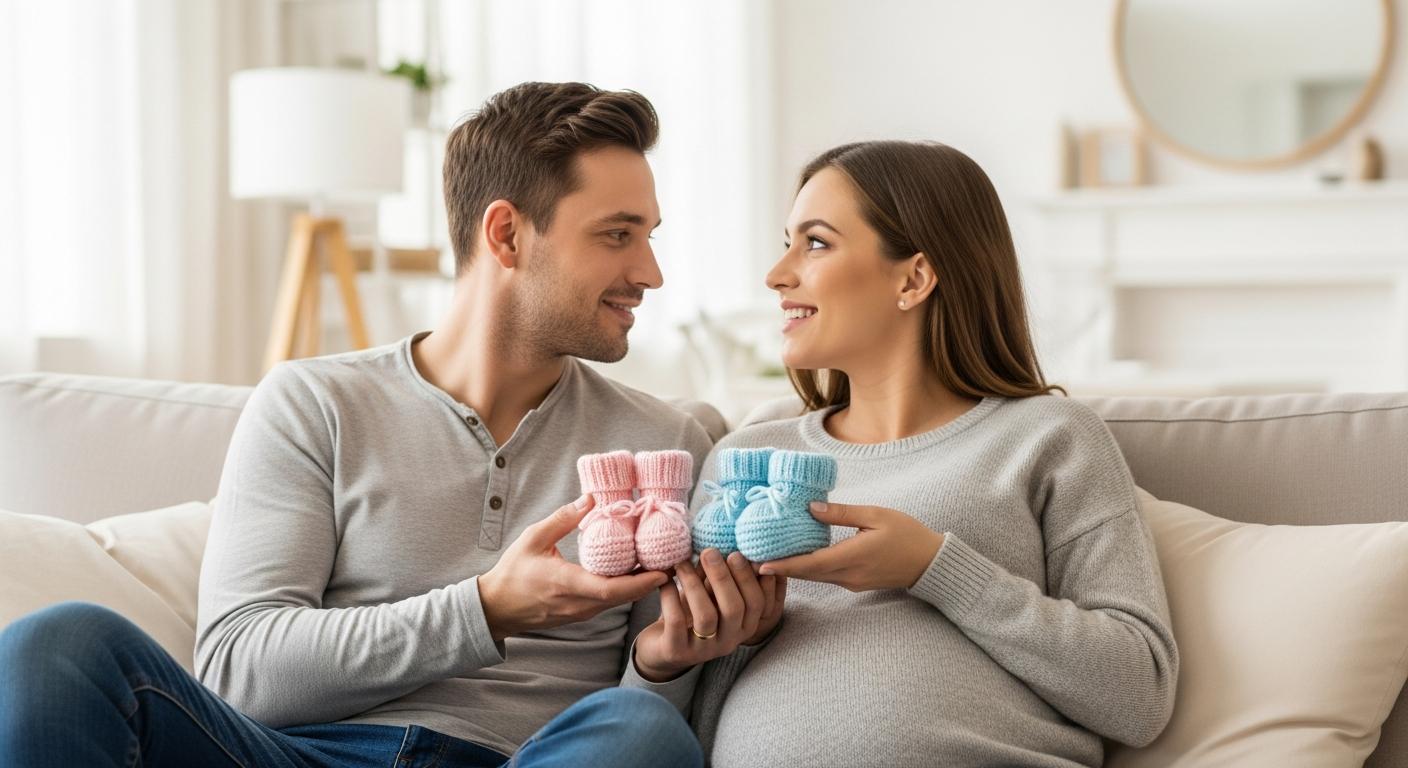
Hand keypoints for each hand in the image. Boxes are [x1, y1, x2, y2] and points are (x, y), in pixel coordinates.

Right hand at [478, 495, 668, 641]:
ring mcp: (580, 613)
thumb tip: (591, 498)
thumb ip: (563, 519)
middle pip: (624, 597)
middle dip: (650, 582)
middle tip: (674, 562)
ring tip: (660, 563)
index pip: (611, 590)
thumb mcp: (533, 538)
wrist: (496, 608)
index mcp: (567, 584)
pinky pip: (609, 603)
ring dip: (640, 586)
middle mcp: (578, 604)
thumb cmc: (512, 572)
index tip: (663, 571)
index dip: (641, 582)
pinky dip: (626, 590)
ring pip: (618, 602)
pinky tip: (635, 572)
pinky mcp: (580, 615)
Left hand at [632, 549, 786, 681]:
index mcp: (743, 625)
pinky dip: (671, 596)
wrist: (660, 648)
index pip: (758, 603)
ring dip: (694, 584)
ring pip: (707, 616)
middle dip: (723, 576)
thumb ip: (721, 575)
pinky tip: (665, 581)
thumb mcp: (710, 593)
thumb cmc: (690, 613)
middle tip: (709, 552)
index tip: (737, 552)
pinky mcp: (677, 652)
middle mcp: (729, 641)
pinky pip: (676, 621)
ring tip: (682, 563)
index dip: (750, 577)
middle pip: (735, 608)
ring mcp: (704, 650)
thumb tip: (726, 541)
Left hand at [759, 502, 943, 591]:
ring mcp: (852, 582)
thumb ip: (841, 513)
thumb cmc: (907, 535)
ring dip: (793, 569)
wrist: (930, 563)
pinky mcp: (855, 583)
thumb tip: (810, 507)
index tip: (760, 564)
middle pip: (807, 574)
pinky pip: (826, 577)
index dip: (783, 566)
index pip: (810, 565)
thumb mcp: (875, 516)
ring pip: (815, 577)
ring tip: (767, 558)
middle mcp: (848, 575)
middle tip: (752, 560)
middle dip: (780, 568)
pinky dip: (809, 569)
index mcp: (852, 557)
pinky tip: (797, 558)